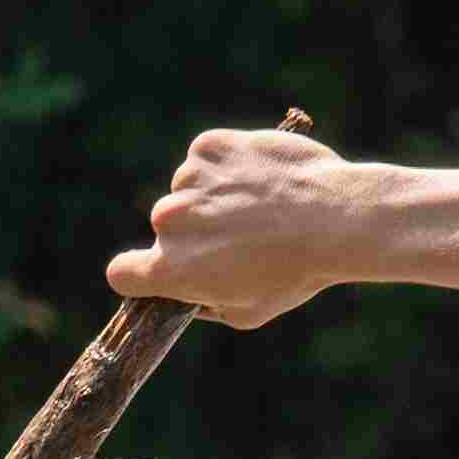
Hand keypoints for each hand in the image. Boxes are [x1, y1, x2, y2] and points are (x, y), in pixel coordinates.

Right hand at [104, 122, 361, 330]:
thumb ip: (207, 303)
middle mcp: (169, 221)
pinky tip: (262, 181)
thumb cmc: (295, 273)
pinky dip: (228, 167)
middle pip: (167, 228)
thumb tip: (190, 291)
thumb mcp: (249, 311)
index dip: (138, 275)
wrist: (337, 219)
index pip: (122, 274)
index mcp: (172, 270)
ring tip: (263, 209)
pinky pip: (206, 159)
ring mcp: (187, 180)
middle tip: (244, 238)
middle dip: (196, 233)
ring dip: (214, 197)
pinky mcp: (208, 147)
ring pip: (189, 190)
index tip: (158, 272)